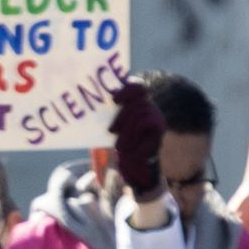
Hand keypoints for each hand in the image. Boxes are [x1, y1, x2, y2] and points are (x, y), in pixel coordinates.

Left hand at [109, 81, 166, 197]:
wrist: (134, 163)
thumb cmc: (121, 143)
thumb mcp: (112, 128)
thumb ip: (107, 116)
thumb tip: (89, 109)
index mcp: (135, 102)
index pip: (136, 86)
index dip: (127, 89)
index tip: (113, 100)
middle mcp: (147, 105)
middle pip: (136, 101)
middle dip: (121, 117)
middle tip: (111, 131)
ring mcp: (155, 113)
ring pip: (139, 112)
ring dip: (127, 131)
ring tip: (120, 145)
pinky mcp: (160, 125)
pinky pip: (145, 122)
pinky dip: (135, 134)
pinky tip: (130, 145)